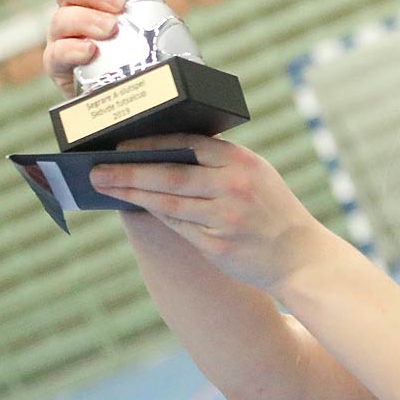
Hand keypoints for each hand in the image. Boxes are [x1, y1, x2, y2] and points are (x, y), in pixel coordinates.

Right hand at [43, 0, 155, 98]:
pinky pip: (55, 55)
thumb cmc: (136, 39)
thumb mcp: (142, 4)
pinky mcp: (61, 68)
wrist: (143, 83)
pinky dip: (72, 50)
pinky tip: (91, 50)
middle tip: (119, 0)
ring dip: (87, 19)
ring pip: (60, 19)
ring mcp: (62, 38)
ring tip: (112, 27)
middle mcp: (68, 9)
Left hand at [89, 134, 326, 293]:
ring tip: (105, 186)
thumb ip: (219, 164)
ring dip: (131, 193)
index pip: (189, 143)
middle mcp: (234, 187)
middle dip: (129, 171)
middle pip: (170, 174)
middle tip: (98, 169)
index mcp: (243, 162)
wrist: (301, 256)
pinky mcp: (217, 245)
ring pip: (167, 202)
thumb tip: (164, 153)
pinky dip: (155, 214)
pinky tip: (137, 205)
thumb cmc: (273, 212)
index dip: (151, 143)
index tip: (122, 145)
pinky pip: (177, 226)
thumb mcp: (256, 176)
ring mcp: (225, 217)